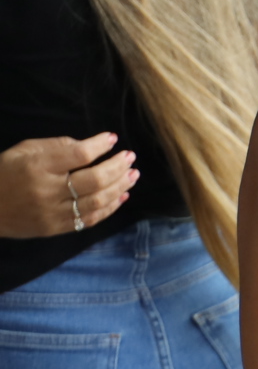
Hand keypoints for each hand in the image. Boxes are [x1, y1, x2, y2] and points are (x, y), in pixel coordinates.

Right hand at [0, 133, 136, 238]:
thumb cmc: (6, 172)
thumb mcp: (26, 150)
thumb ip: (58, 146)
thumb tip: (93, 145)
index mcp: (37, 166)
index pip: (79, 155)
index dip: (100, 146)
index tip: (113, 139)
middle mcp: (46, 190)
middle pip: (93, 180)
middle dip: (118, 167)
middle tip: (131, 158)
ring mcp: (52, 213)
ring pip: (96, 201)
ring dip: (120, 187)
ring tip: (133, 175)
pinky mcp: (54, 229)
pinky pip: (89, 219)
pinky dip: (110, 208)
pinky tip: (122, 196)